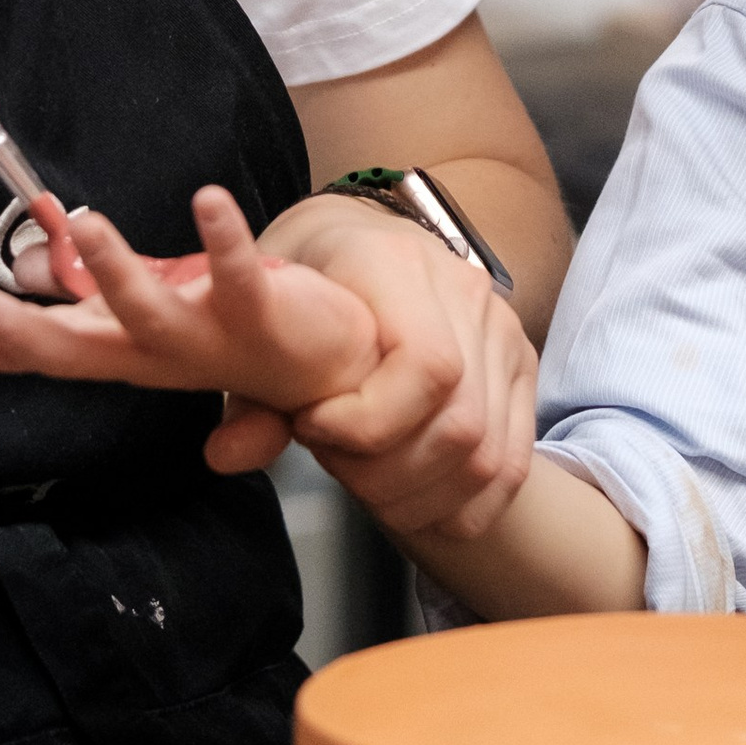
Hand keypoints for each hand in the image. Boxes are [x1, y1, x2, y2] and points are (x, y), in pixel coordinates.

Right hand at [0, 188, 382, 454]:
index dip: (3, 349)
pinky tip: (208, 198)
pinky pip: (237, 274)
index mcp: (127, 354)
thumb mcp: (137, 329)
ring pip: (150, 314)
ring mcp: (207, 336)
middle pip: (82, 349)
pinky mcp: (258, 310)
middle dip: (26, 330)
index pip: (55, 354)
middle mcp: (158, 353)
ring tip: (86, 226)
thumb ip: (70, 319)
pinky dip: (223, 238)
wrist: (331, 368)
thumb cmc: (222, 340)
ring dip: (117, 275)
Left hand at [219, 196, 537, 540]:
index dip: (370, 421)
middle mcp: (464, 290)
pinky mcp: (518, 363)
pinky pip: (512, 457)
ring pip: (487, 450)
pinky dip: (470, 504)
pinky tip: (423, 509)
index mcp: (397, 264)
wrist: (354, 236)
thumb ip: (248, 389)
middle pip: (460, 421)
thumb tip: (227, 455)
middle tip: (336, 468)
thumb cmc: (303, 277)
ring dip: (425, 496)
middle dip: (390, 473)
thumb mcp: (257, 313)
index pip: (425, 365)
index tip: (311, 426)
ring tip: (370, 490)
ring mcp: (500, 328)